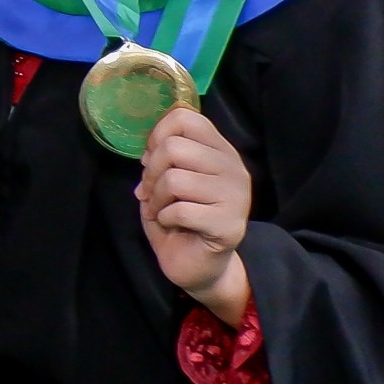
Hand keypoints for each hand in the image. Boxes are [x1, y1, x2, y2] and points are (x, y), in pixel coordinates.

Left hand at [135, 107, 254, 322]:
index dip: (158, 134)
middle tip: (152, 192)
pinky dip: (165, 218)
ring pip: (174, 178)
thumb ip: (161, 157)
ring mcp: (235, 196)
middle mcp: (233, 168)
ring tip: (162, 210)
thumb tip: (148, 153)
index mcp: (220, 151)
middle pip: (174, 147)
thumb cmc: (181, 220)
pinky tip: (174, 225)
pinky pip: (180, 210)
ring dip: (156, 198)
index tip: (151, 159)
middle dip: (151, 172)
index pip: (186, 117)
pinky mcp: (229, 224)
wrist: (200, 265)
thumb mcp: (167, 181)